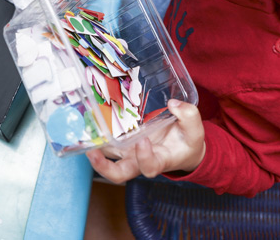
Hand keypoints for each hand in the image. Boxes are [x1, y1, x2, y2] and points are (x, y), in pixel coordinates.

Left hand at [86, 99, 205, 183]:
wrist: (182, 147)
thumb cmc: (187, 142)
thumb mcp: (196, 131)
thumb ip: (189, 116)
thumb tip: (173, 104)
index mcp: (160, 161)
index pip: (149, 167)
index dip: (144, 158)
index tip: (144, 141)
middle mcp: (139, 160)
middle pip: (118, 174)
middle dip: (103, 167)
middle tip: (92, 152)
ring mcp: (128, 152)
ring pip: (107, 156)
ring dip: (93, 147)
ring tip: (83, 131)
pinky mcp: (122, 141)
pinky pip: (106, 140)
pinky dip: (96, 132)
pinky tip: (89, 117)